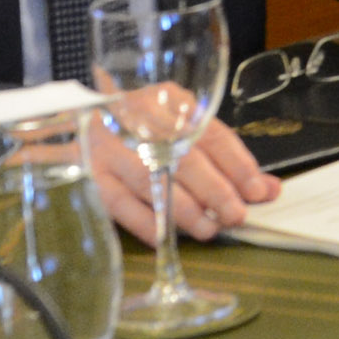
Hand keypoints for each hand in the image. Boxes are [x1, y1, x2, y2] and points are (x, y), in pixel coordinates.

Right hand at [87, 113, 277, 247]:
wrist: (72, 114)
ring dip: (185, 211)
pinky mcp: (89, 176)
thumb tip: (266, 188)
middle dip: (216, 190)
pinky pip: (121, 204)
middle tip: (236, 214)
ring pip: (153, 182)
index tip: (259, 190)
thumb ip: (223, 156)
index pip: (211, 133)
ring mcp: (112, 149)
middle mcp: (140, 122)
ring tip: (208, 228)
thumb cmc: (139, 123)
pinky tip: (166, 237)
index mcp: (169, 101)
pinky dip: (147, 223)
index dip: (238, 164)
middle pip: (185, 157)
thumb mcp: (181, 124)